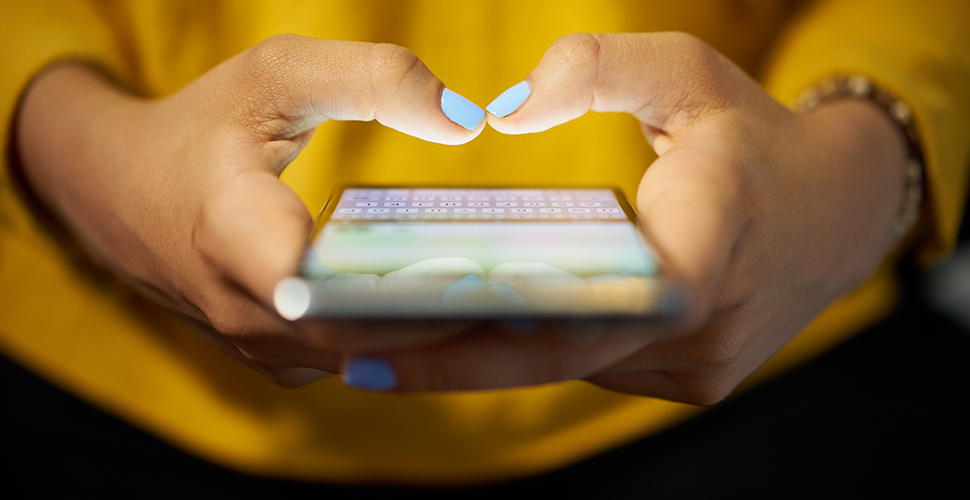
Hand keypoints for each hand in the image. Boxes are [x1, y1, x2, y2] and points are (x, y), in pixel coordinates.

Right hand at [15, 35, 486, 385]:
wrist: (118, 193)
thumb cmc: (202, 127)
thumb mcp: (276, 74)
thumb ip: (374, 78)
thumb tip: (469, 119)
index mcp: (233, 234)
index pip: (329, 289)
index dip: (410, 291)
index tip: (489, 276)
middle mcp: (245, 311)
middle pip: (367, 336)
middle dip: (455, 320)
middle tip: (547, 295)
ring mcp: (260, 346)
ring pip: (368, 359)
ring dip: (442, 338)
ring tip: (526, 307)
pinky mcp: (277, 358)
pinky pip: (357, 360)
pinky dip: (410, 342)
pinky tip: (468, 312)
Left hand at [337, 33, 907, 403]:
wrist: (837, 213)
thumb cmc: (752, 137)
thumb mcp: (687, 72)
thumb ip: (598, 68)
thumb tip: (504, 110)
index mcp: (708, 243)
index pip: (589, 306)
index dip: (487, 331)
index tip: (390, 338)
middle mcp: (703, 327)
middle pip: (557, 355)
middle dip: (451, 358)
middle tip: (349, 351)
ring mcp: (699, 367)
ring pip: (571, 368)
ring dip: (484, 358)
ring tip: (386, 343)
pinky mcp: (691, 380)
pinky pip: (594, 367)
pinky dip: (532, 353)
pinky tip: (466, 334)